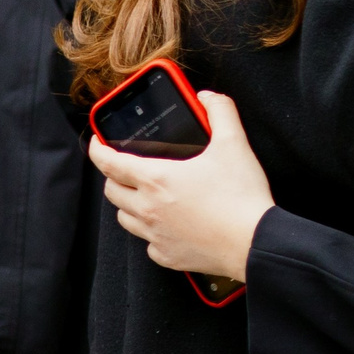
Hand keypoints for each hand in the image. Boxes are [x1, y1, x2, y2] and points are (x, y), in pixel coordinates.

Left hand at [88, 91, 275, 282]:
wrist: (255, 242)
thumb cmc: (241, 198)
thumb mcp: (234, 144)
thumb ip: (220, 112)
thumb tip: (208, 98)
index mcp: (157, 179)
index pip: (109, 162)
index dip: (98, 149)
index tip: (99, 143)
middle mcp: (149, 208)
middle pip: (112, 190)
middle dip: (114, 176)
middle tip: (128, 168)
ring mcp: (156, 235)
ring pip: (124, 218)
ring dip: (129, 204)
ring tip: (146, 197)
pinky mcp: (168, 256)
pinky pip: (148, 244)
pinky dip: (153, 233)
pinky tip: (169, 226)